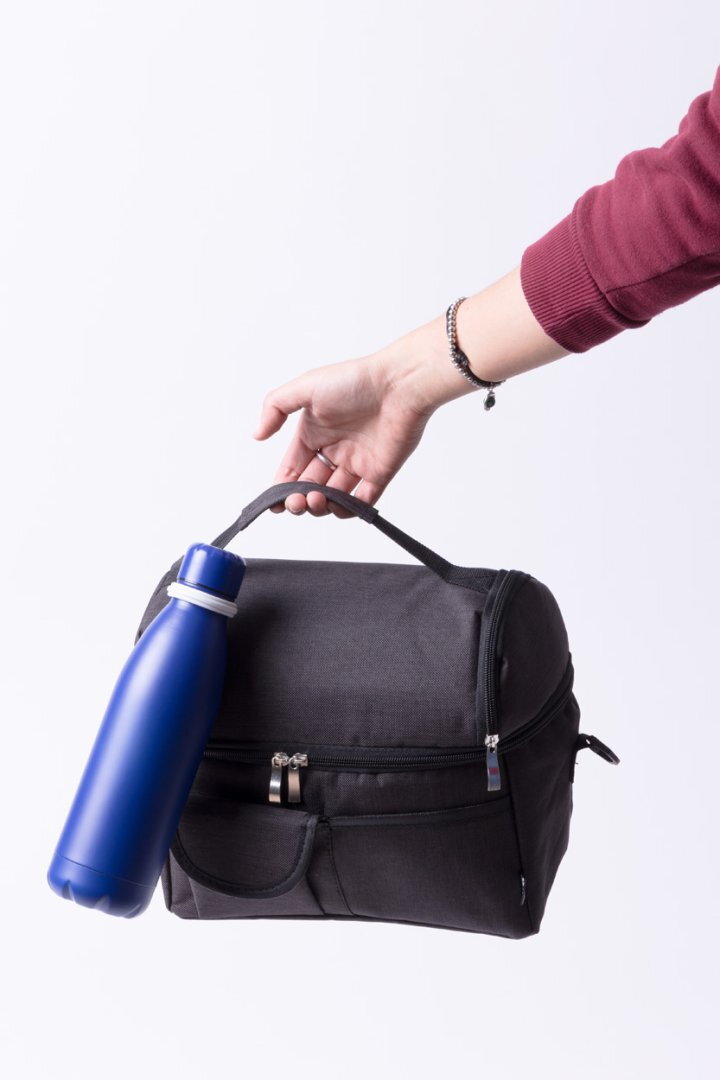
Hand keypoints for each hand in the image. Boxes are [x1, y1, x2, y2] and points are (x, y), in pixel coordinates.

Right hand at [252, 314, 472, 516]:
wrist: (399, 385)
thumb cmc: (355, 380)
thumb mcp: (304, 387)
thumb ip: (275, 407)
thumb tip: (256, 434)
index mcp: (314, 431)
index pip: (292, 467)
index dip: (281, 486)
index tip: (274, 502)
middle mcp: (334, 448)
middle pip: (310, 485)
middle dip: (298, 499)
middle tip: (296, 502)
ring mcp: (357, 462)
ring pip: (333, 497)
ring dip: (320, 506)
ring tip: (316, 500)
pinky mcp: (380, 473)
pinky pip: (363, 501)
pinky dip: (349, 510)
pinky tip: (338, 506)